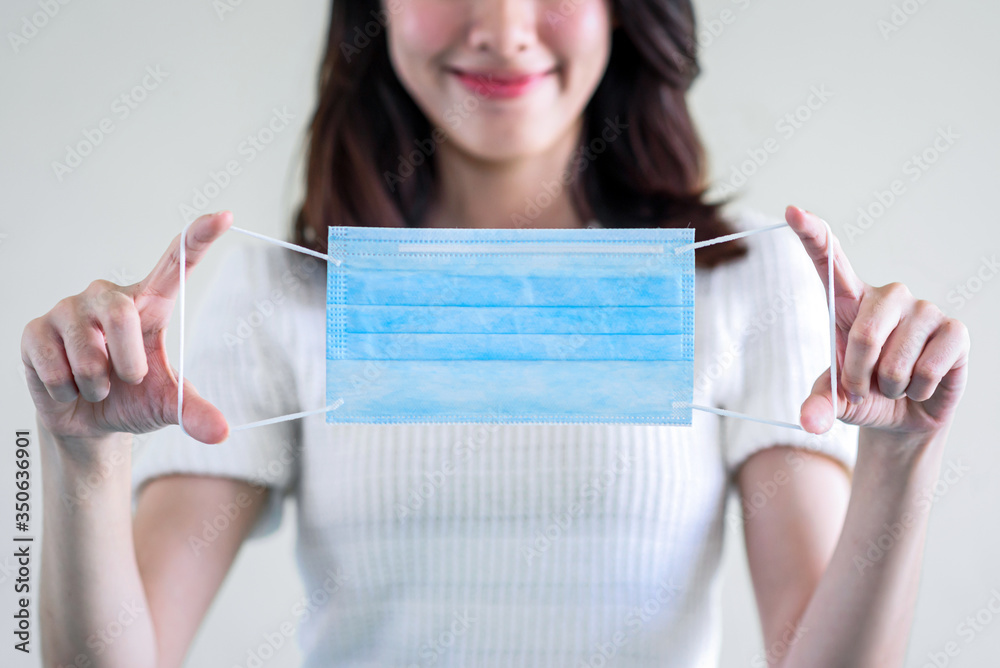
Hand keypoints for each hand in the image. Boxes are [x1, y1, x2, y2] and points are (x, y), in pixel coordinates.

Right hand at [21, 211, 233, 444]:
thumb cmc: (134, 398)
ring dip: (97, 383)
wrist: (89, 421)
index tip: (226, 217)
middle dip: (127, 362)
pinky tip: (68, 385)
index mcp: (150, 302)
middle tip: (127, 379)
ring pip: (86, 350)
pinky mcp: (36, 330)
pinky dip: (66, 389)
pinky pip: (53, 364)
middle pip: (121, 314)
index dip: (199, 237)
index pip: (175, 263)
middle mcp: (108, 296)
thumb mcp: (168, 405)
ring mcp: (68, 309)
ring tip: (97, 384)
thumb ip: (194, 412)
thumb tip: (221, 434)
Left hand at [784, 205, 969, 435]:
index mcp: (848, 302)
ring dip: (889, 385)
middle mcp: (887, 297)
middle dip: (859, 375)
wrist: (903, 416)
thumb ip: (818, 406)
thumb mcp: (833, 402)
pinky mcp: (954, 329)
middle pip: (864, 333)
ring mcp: (923, 309)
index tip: (793, 211)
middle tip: (863, 388)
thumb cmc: (864, 394)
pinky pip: (928, 367)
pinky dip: (918, 388)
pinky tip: (921, 384)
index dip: (812, 234)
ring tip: (895, 383)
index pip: (828, 261)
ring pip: (896, 357)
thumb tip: (810, 422)